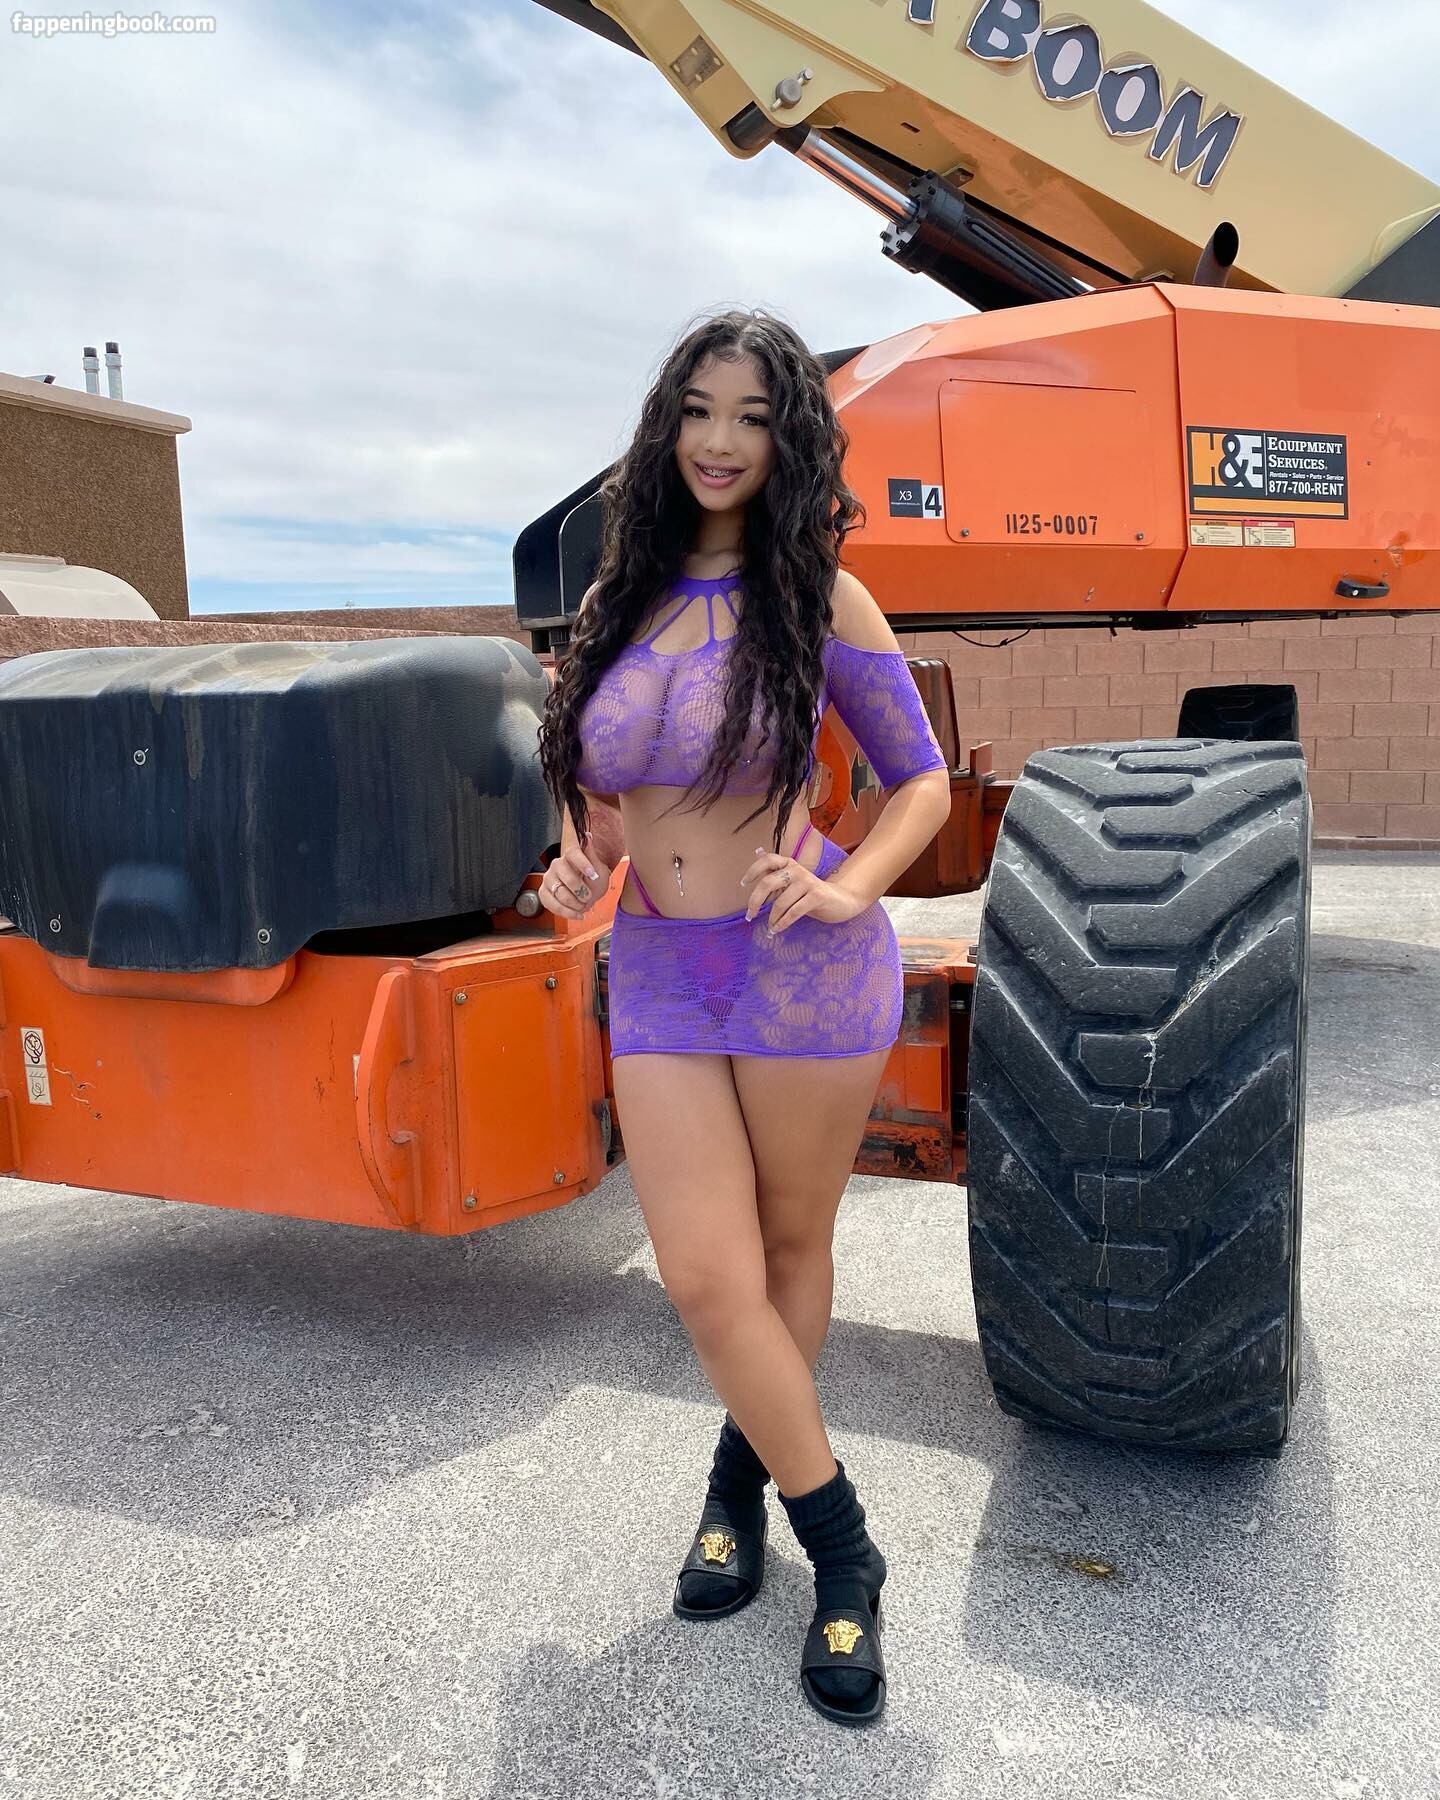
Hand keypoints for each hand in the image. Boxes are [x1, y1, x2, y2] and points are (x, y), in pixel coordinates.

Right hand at [539, 836, 612, 918]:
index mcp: (570, 855)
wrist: (588, 892)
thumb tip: (588, 836)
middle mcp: (556, 864)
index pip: (573, 854)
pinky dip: (566, 912)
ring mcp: (548, 879)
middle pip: (568, 877)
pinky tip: (577, 914)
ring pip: (560, 893)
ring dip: (575, 904)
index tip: (594, 874)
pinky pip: (551, 904)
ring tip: (583, 906)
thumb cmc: (593, 879)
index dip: (584, 864)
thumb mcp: (599, 868)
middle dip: (582, 891)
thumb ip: (592, 855)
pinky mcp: (544, 893)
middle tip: (589, 896)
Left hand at [740, 842, 864, 930]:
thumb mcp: (791, 881)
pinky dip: (782, 923)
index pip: (767, 860)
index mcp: (789, 864)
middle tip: (750, 915)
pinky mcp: (817, 896)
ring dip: (772, 918)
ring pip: (780, 902)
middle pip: (768, 883)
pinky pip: (794, 912)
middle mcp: (797, 869)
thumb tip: (756, 853)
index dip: (753, 870)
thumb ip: (775, 871)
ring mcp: (807, 882)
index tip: (743, 884)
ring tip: (770, 927)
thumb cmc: (809, 893)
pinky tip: (777, 929)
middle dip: (755, 901)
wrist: (839, 901)